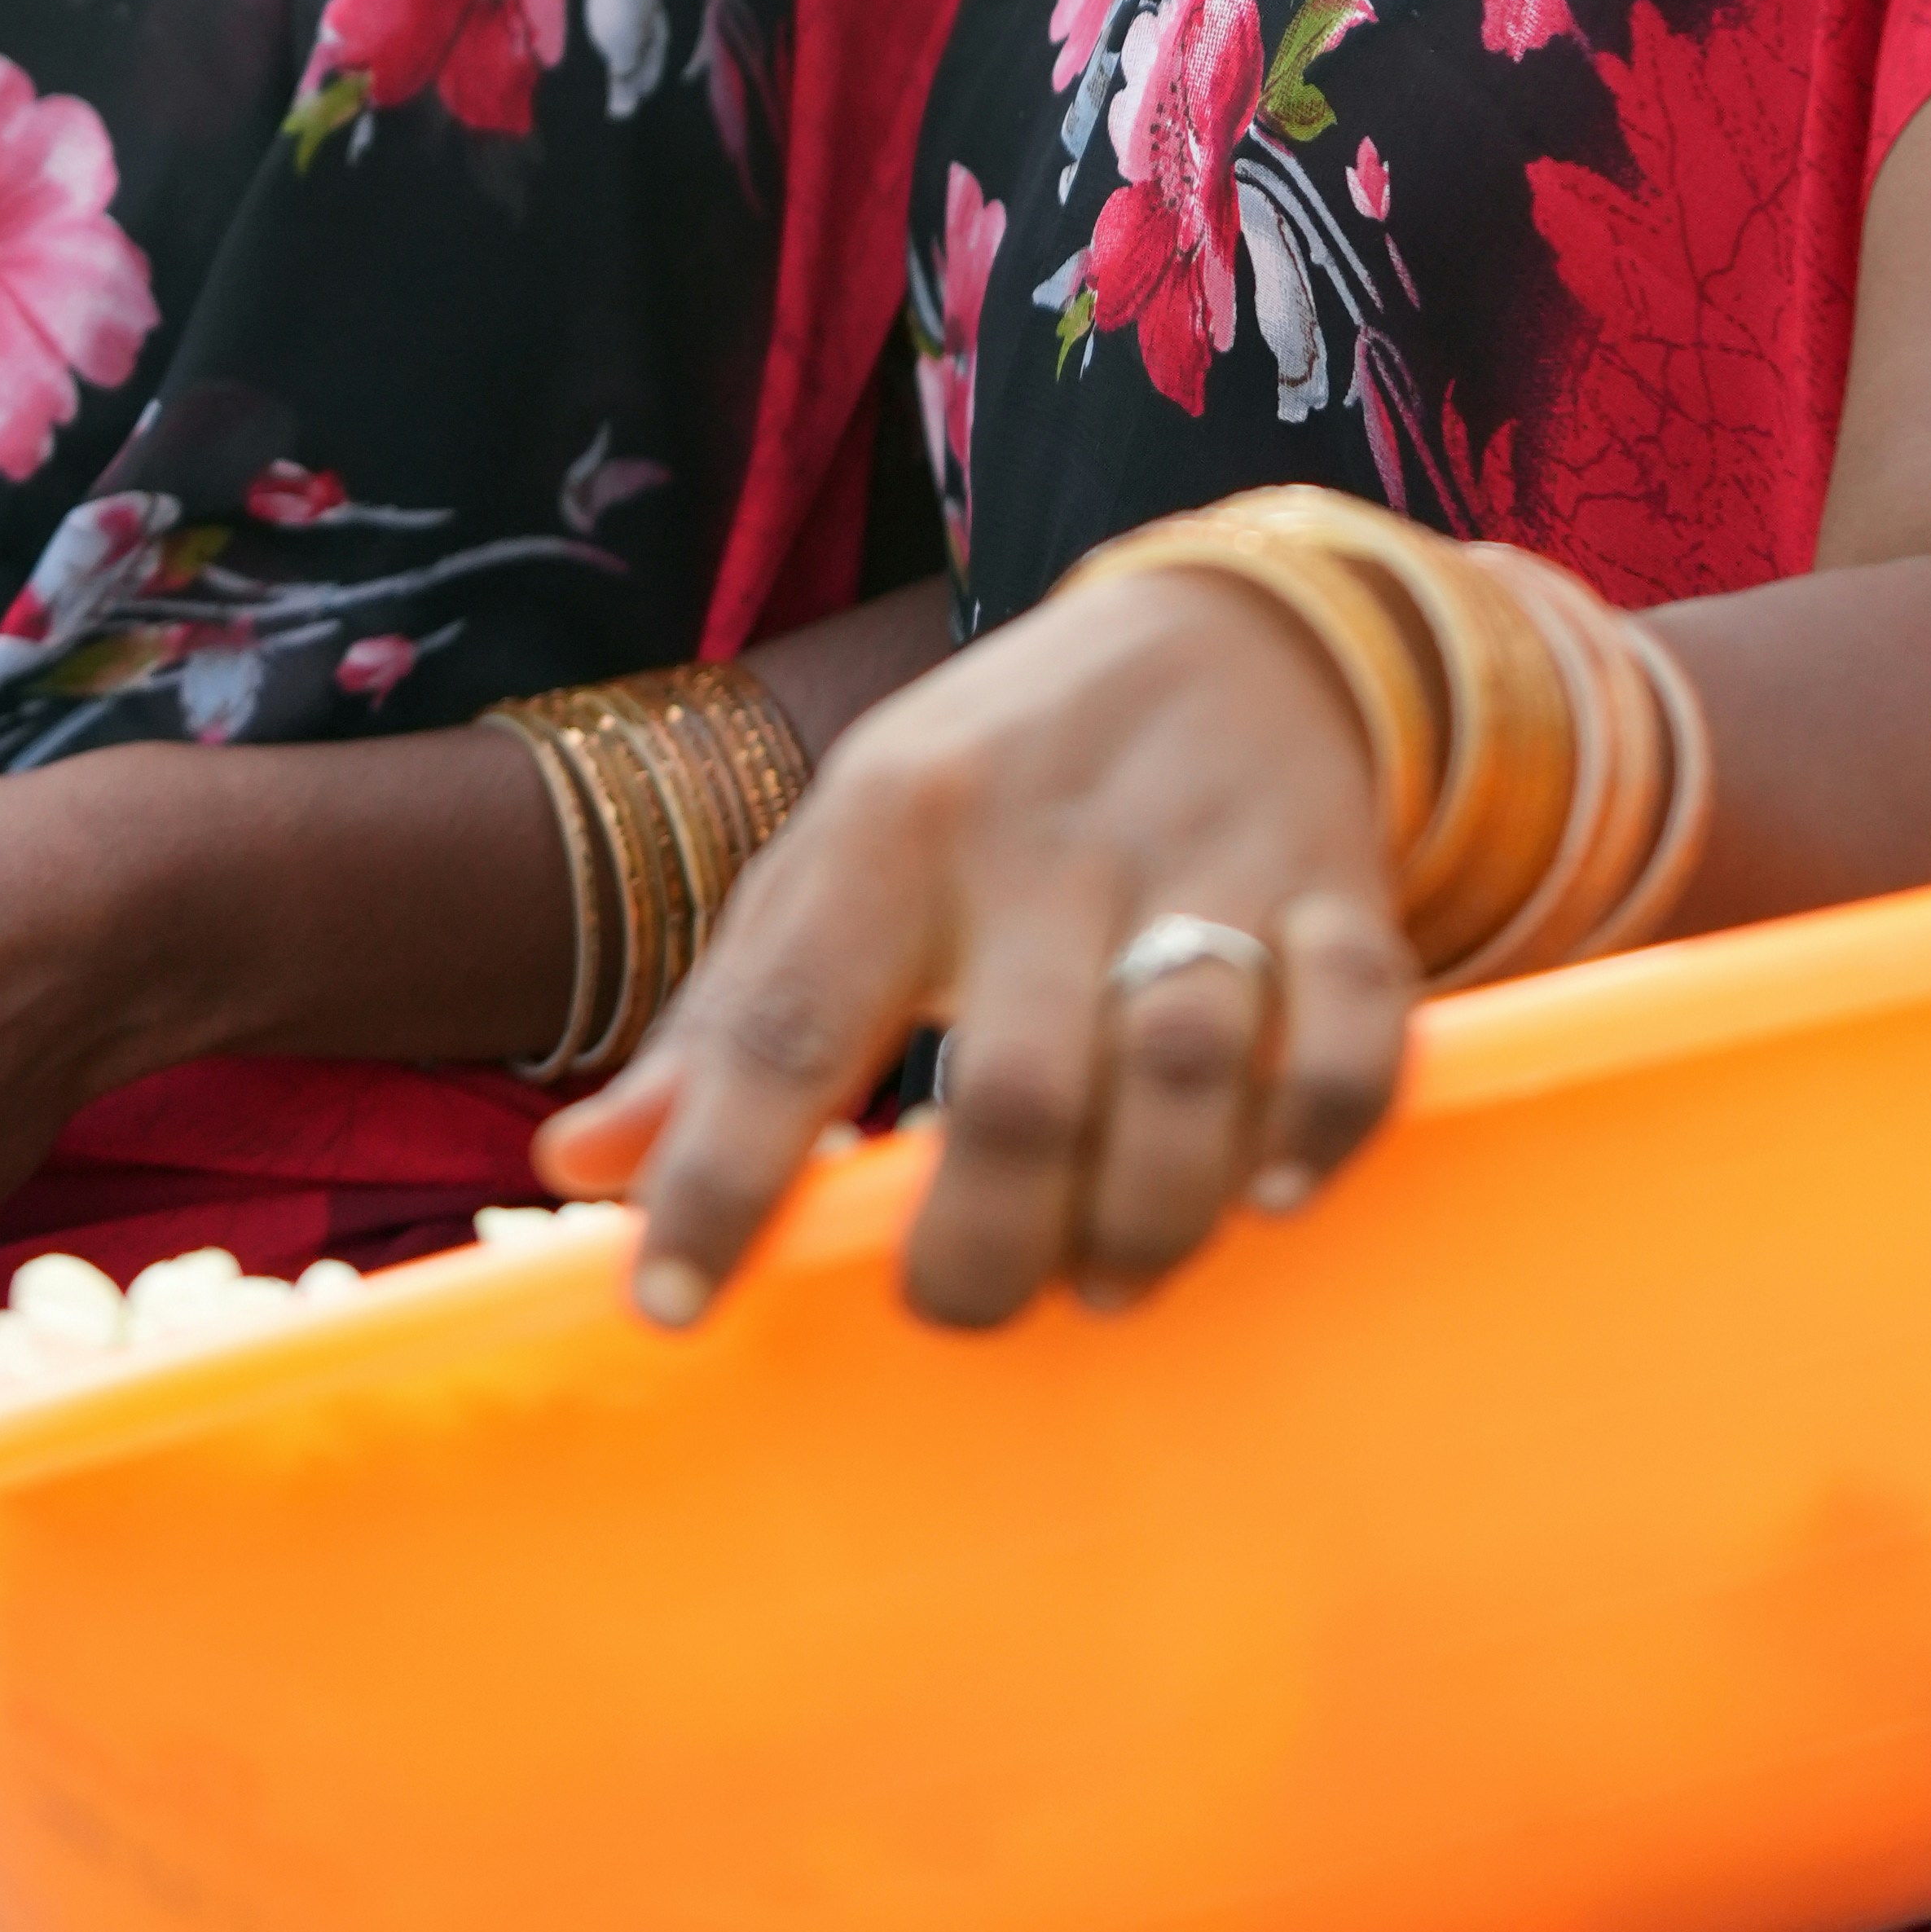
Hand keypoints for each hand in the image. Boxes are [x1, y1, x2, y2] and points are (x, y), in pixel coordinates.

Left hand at [539, 568, 1411, 1335]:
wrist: (1212, 626)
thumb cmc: (985, 785)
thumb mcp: (836, 860)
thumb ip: (725, 1025)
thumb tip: (580, 1169)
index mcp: (888, 826)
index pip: (786, 1020)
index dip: (721, 1173)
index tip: (670, 1305)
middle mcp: (1041, 841)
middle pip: (1016, 1090)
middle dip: (983, 1246)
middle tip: (958, 1304)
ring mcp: (1200, 858)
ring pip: (1185, 1072)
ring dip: (1146, 1215)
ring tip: (1104, 1279)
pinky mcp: (1332, 884)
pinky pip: (1351, 1029)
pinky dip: (1314, 1129)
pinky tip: (1264, 1194)